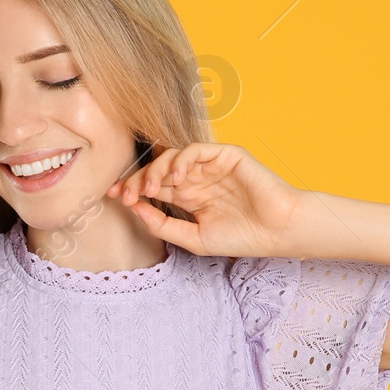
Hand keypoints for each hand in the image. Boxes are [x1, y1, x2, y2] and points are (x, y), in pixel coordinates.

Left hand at [105, 143, 304, 256]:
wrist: (277, 231)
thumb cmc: (242, 237)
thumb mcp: (193, 238)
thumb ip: (163, 225)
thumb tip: (134, 209)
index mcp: (189, 197)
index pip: (153, 187)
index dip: (131, 189)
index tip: (112, 198)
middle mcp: (197, 178)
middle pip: (157, 170)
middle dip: (136, 180)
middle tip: (123, 194)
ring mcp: (210, 166)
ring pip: (172, 157)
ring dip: (155, 171)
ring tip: (150, 189)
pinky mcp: (225, 155)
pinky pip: (195, 150)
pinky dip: (181, 160)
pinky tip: (176, 178)